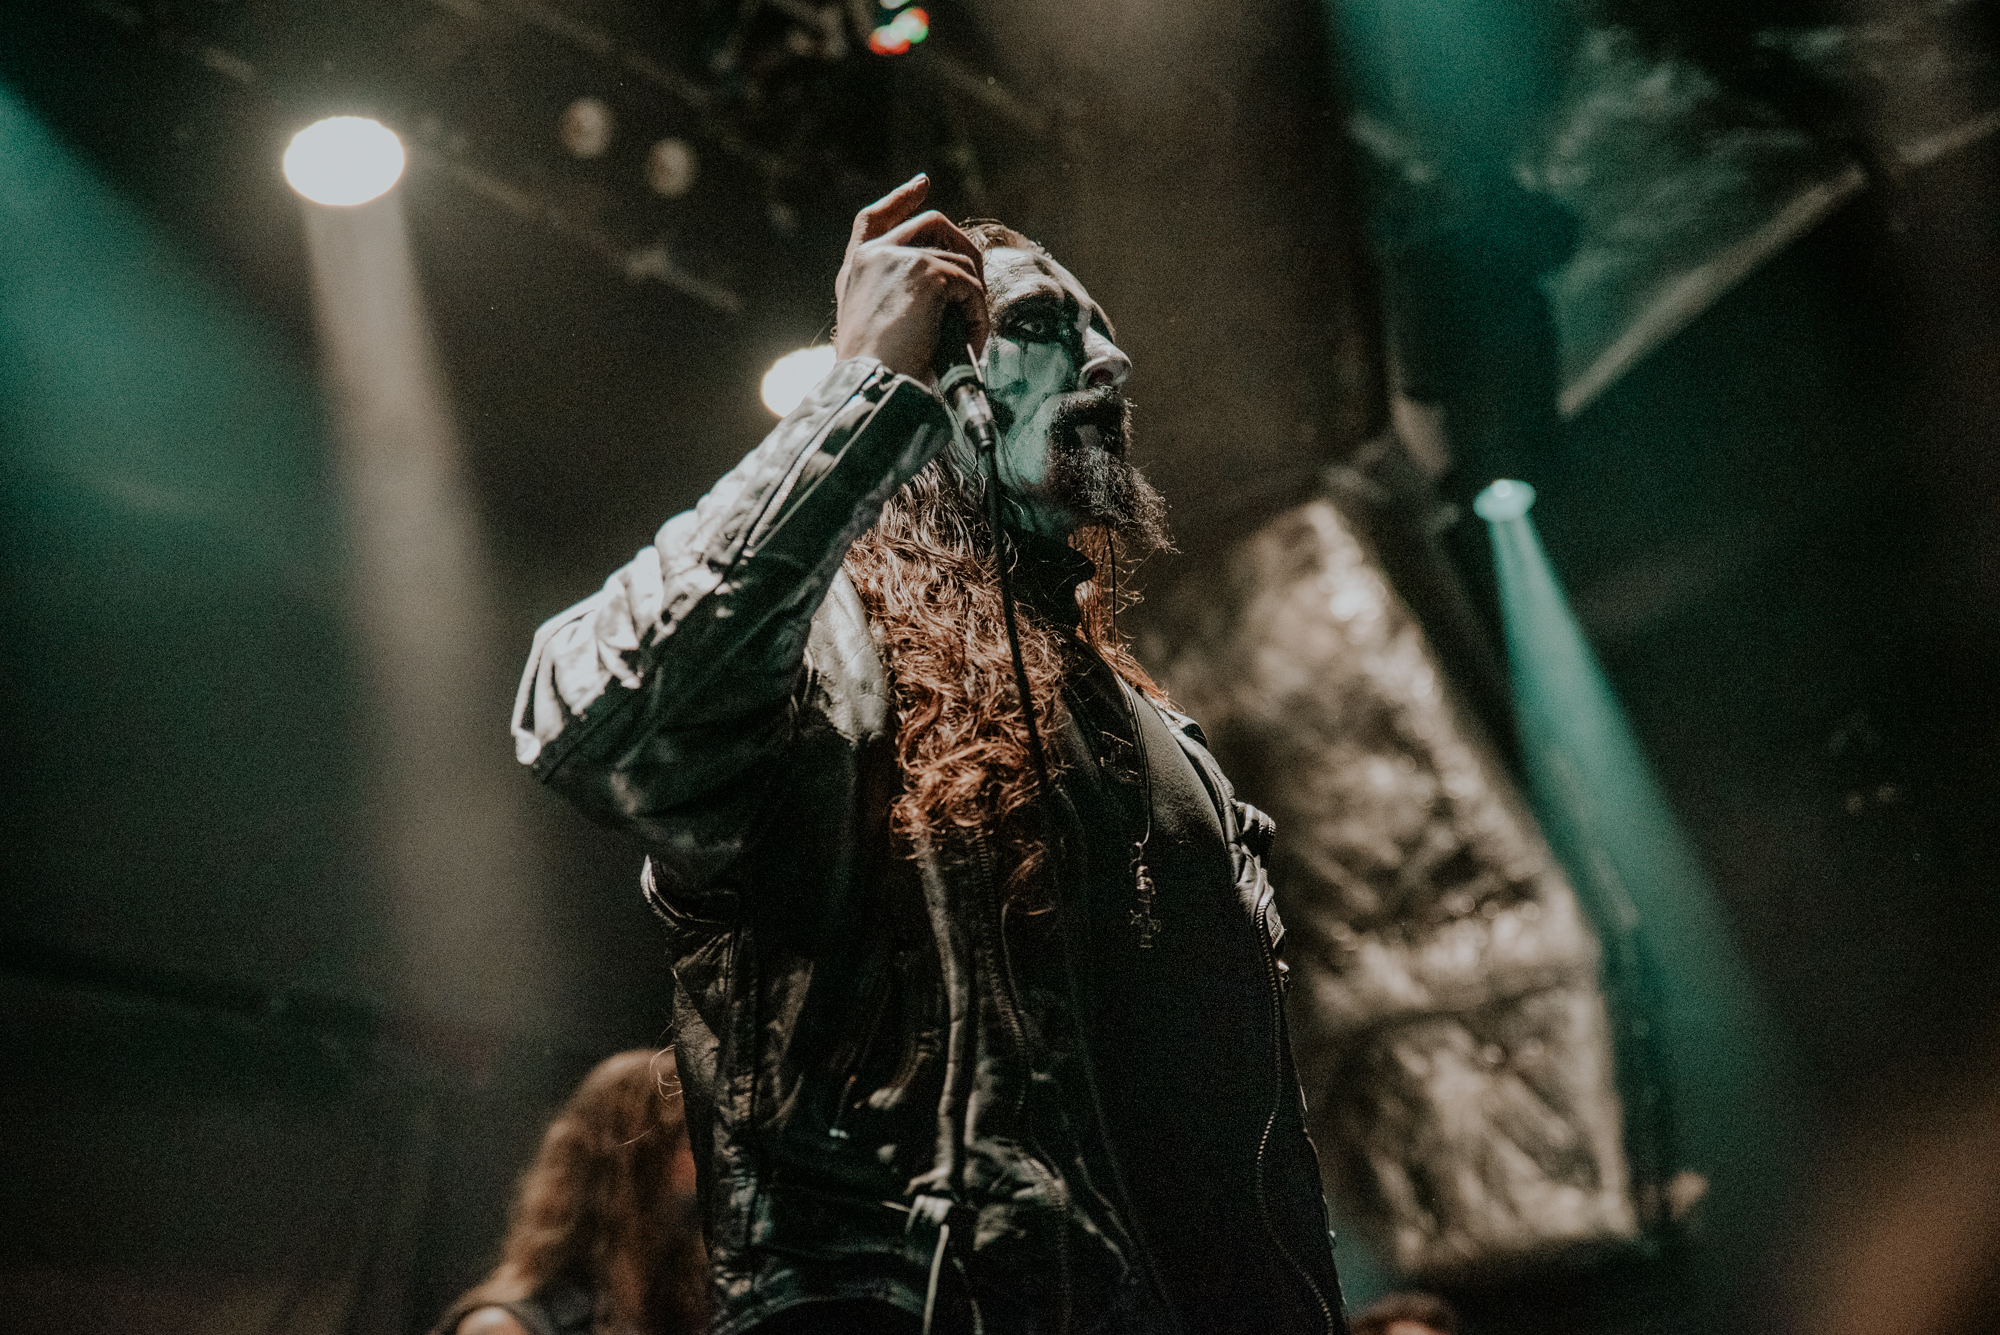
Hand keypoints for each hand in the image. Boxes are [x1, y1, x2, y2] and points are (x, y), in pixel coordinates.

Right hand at [833, 174, 987, 382]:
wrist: (871, 384)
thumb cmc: (877, 373)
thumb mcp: (876, 328)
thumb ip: (898, 299)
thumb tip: (951, 292)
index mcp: (856, 270)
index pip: (874, 219)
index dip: (899, 199)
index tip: (921, 184)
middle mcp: (874, 255)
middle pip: (932, 224)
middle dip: (965, 247)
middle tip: (981, 281)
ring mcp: (901, 258)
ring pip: (961, 261)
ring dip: (974, 300)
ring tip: (969, 338)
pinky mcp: (928, 271)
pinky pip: (973, 288)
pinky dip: (979, 317)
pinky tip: (971, 344)